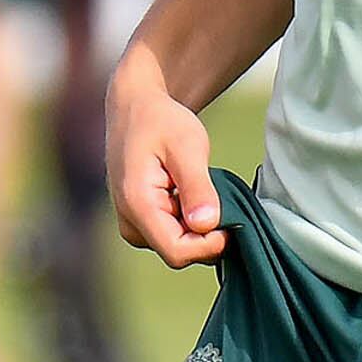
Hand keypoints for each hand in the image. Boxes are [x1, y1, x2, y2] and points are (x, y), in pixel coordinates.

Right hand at [110, 73, 227, 266]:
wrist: (135, 109)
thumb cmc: (161, 122)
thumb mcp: (187, 147)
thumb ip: (197, 188)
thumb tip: (207, 225)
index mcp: (137, 204)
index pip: (177, 251)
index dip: (210, 245)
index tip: (232, 220)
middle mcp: (129, 220)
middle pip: (178, 253)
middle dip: (206, 235)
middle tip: (219, 198)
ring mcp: (131, 223)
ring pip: (176, 246)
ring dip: (198, 228)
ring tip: (201, 190)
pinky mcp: (138, 220)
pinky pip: (171, 236)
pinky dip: (190, 222)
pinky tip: (191, 194)